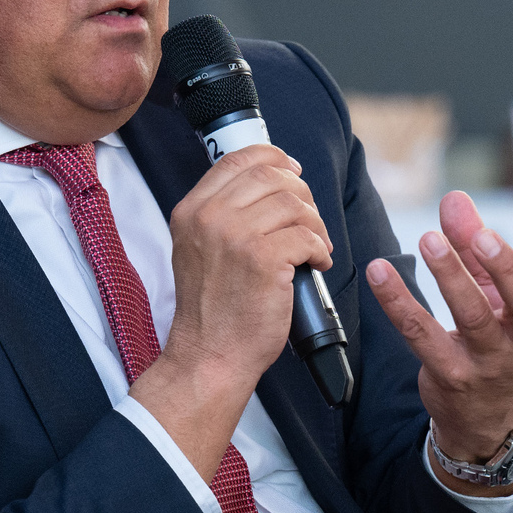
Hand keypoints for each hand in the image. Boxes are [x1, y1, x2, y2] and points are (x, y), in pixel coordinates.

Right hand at [134, 142, 334, 475]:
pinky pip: (307, 236)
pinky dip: (320, 249)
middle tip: (310, 220)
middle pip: (271, 176)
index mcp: (191, 211)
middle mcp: (209, 218)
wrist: (210, 354)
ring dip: (315, 223)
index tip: (293, 172)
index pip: (238, 159)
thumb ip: (221, 214)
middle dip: (302, 193)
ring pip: (294, 204)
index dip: (274, 158)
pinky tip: (317, 264)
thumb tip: (271, 184)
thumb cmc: (213, 308)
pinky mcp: (263, 260)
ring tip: (316, 246)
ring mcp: (235, 237)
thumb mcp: (199, 248)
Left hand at [367, 192, 512, 484]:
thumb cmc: (498, 341)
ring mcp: (490, 362)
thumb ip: (475, 246)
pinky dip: (399, 302)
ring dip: (450, 277)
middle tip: (481, 235)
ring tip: (428, 240)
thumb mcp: (497, 295)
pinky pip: (422, 335)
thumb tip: (454, 199)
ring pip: (472, 317)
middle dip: (504, 266)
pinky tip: (380, 273)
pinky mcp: (451, 375)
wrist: (489, 421)